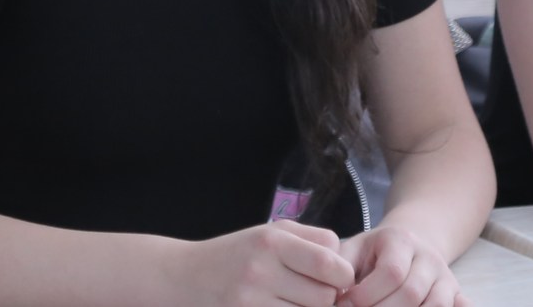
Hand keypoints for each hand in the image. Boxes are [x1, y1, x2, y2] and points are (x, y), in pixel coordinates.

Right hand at [171, 220, 355, 306]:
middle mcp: (261, 270)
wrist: (186, 277)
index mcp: (272, 241)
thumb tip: (346, 268)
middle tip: (314, 294)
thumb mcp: (271, 233)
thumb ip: (311, 241)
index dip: (342, 273)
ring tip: (295, 302)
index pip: (331, 260)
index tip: (336, 276)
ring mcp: (251, 300)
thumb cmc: (239, 254)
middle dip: (327, 299)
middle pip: (324, 297)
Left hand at [339, 225, 465, 306]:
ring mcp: (445, 278)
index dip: (367, 294)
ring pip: (435, 306)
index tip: (344, 303)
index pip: (391, 271)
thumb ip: (339, 269)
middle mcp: (429, 258)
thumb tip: (333, 296)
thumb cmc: (372, 253)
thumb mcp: (353, 250)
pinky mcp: (455, 294)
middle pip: (412, 293)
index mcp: (401, 241)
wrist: (409, 243)